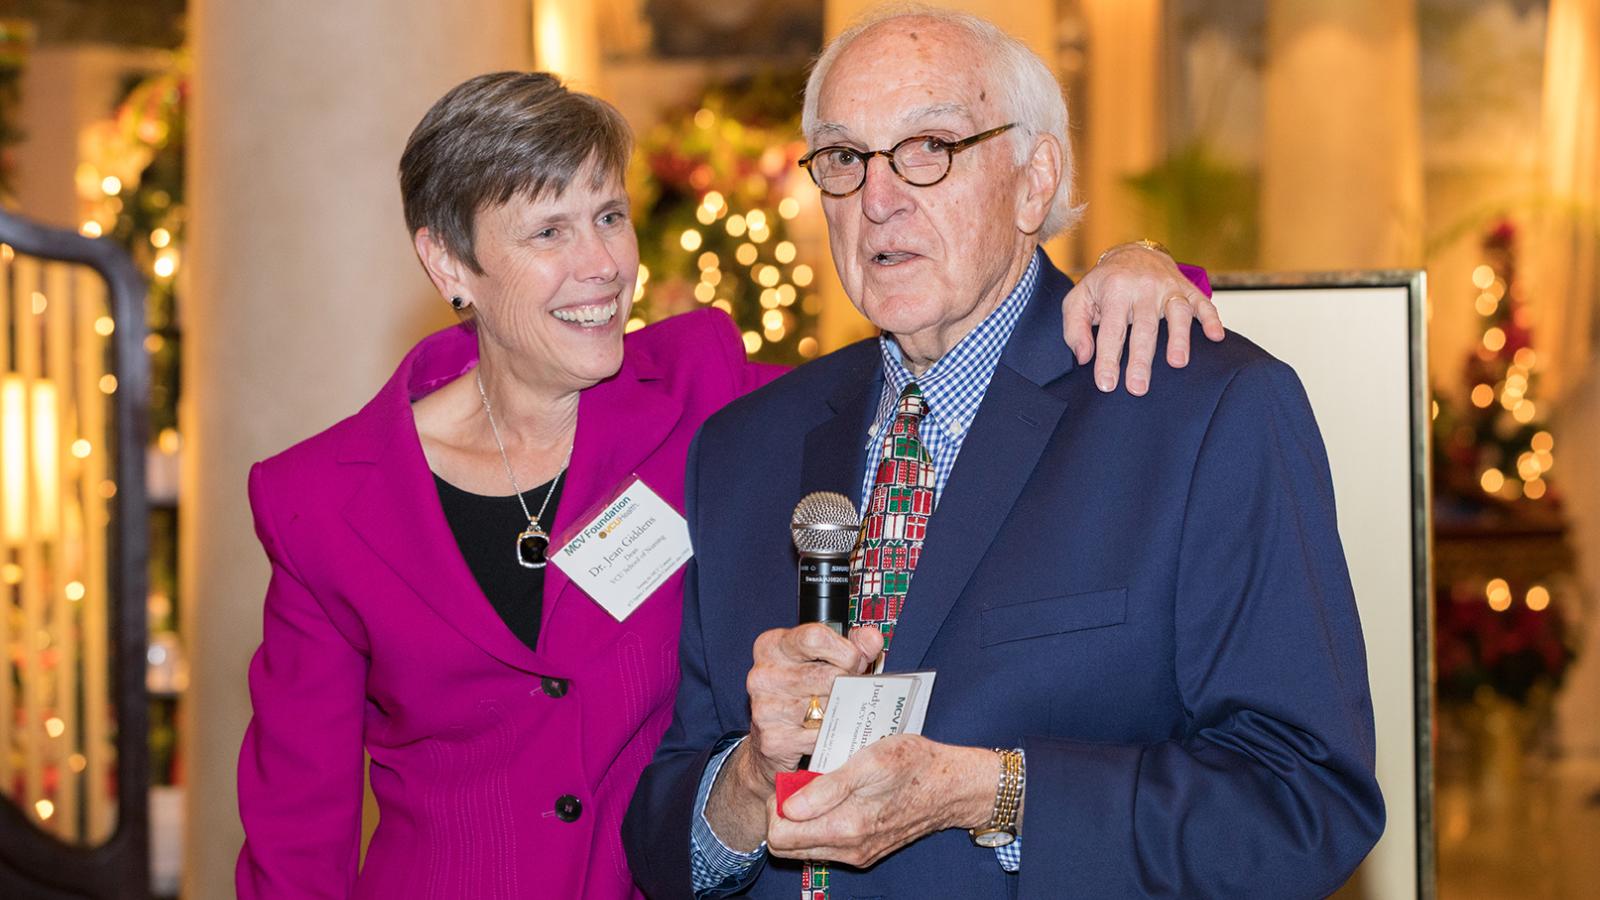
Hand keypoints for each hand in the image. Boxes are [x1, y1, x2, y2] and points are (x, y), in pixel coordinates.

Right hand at [706, 625, 882, 850]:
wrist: (775, 754)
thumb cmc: (809, 701)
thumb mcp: (831, 665)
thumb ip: (855, 647)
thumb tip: (872, 638)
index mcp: (773, 645)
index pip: (812, 635)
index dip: (845, 648)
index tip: (862, 660)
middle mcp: (761, 674)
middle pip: (825, 673)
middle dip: (853, 684)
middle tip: (863, 692)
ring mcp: (763, 710)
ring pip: (826, 707)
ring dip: (847, 714)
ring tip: (851, 715)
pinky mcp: (772, 741)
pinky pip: (820, 738)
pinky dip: (835, 740)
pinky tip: (835, 739)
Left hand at [766, 735, 995, 867]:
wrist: (952, 786)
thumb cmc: (914, 765)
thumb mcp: (869, 762)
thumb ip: (827, 788)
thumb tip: (790, 806)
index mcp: (846, 828)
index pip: (778, 835)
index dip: (777, 805)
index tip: (794, 781)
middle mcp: (849, 850)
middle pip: (786, 846)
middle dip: (784, 814)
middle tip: (804, 783)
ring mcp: (857, 854)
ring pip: (805, 847)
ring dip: (803, 819)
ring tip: (823, 786)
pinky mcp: (865, 851)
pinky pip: (826, 845)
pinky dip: (822, 822)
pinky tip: (839, 796)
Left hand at [1064, 243, 1224, 395]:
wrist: (1133, 252)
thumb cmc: (1103, 284)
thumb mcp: (1079, 299)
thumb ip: (1075, 328)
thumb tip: (1084, 357)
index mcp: (1114, 290)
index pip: (1112, 330)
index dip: (1108, 359)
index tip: (1107, 384)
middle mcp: (1143, 287)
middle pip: (1144, 327)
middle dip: (1141, 359)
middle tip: (1138, 388)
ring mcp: (1168, 287)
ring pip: (1176, 313)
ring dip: (1179, 338)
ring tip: (1178, 363)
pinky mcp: (1187, 288)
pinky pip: (1202, 302)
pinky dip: (1211, 318)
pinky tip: (1216, 337)